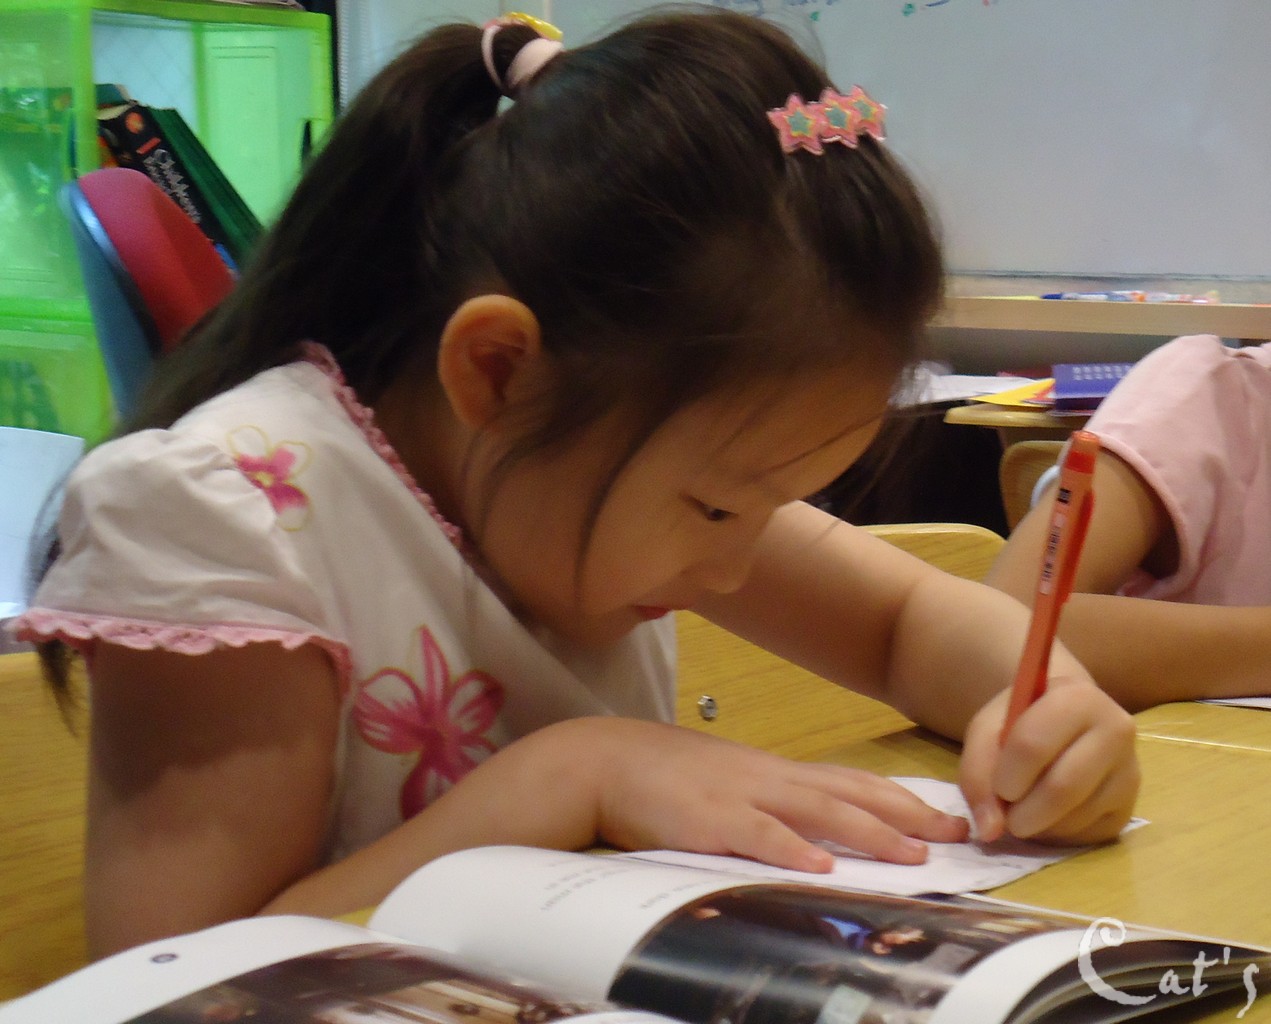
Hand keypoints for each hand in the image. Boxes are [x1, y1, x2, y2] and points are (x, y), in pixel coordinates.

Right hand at [575, 718, 969, 870]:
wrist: (606, 760)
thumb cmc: (666, 775)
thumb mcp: (728, 780)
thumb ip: (770, 801)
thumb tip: (815, 831)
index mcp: (774, 771)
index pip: (850, 781)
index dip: (901, 799)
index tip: (947, 815)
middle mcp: (767, 778)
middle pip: (849, 792)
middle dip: (906, 814)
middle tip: (955, 834)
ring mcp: (739, 795)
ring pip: (815, 811)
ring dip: (867, 832)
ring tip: (911, 853)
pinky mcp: (707, 820)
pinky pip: (755, 835)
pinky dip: (790, 849)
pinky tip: (819, 865)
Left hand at [958, 675, 1139, 844]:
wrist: (1064, 721)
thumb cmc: (1022, 721)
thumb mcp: (988, 730)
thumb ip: (978, 772)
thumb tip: (990, 830)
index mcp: (1077, 698)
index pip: (1033, 746)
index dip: (1006, 777)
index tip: (998, 789)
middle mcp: (1116, 730)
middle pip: (1063, 788)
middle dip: (1023, 814)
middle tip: (1006, 818)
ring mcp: (1129, 770)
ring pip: (1076, 816)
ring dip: (1039, 827)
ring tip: (1024, 810)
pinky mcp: (1130, 806)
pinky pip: (1089, 835)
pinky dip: (1057, 835)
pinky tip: (1047, 817)